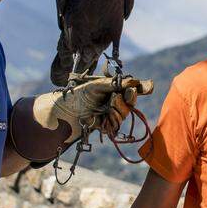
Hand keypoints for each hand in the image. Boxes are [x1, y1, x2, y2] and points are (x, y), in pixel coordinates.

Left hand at [33, 77, 152, 143]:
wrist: (68, 108)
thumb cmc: (82, 93)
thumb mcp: (99, 85)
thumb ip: (117, 84)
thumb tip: (135, 81)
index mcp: (115, 91)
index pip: (132, 91)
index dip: (138, 90)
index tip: (134, 89)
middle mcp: (116, 103)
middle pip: (131, 104)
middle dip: (126, 100)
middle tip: (115, 97)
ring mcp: (112, 115)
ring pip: (124, 115)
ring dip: (117, 110)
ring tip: (107, 105)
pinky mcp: (107, 126)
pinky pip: (116, 124)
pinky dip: (111, 119)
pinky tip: (103, 116)